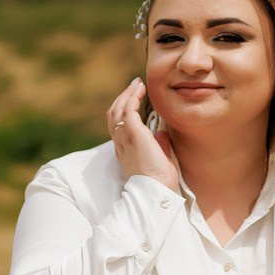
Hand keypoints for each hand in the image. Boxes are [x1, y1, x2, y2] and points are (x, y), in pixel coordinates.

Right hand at [108, 77, 179, 191]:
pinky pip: (128, 111)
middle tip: (135, 85)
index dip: (123, 110)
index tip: (134, 98)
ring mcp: (124, 138)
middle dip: (123, 97)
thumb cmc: (159, 180)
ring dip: (127, 94)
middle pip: (113, 114)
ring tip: (137, 84)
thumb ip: (158, 144)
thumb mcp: (159, 158)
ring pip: (117, 110)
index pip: (117, 125)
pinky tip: (140, 90)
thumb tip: (162, 132)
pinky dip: (133, 98)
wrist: (156, 189)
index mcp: (124, 149)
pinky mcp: (133, 134)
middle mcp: (120, 142)